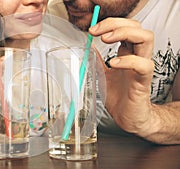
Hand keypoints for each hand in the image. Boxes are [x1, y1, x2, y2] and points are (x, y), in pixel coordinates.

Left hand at [89, 18, 154, 134]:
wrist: (128, 117)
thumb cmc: (119, 97)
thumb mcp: (102, 75)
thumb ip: (97, 61)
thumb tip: (87, 48)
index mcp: (127, 53)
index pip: (125, 27)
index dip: (109, 24)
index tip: (92, 30)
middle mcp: (136, 56)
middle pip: (136, 27)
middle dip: (115, 24)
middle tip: (96, 32)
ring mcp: (141, 67)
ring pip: (146, 38)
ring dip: (124, 33)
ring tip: (106, 40)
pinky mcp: (143, 81)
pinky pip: (144, 65)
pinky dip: (128, 61)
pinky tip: (113, 64)